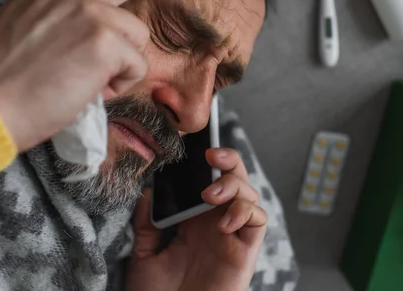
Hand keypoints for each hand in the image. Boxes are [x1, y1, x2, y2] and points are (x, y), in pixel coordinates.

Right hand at [0, 0, 194, 149]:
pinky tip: (86, 89)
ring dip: (120, 65)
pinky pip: (136, 66)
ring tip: (82, 80)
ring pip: (136, 35)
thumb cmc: (0, 78)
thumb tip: (90, 27)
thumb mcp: (25, 25)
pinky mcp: (104, 40)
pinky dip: (118, 85)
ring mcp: (90, 11)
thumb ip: (62, 15)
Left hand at [126, 148, 266, 290]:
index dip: (210, 161)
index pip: (209, 180)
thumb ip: (147, 222)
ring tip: (210, 196)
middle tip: (211, 159)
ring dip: (235, 187)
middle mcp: (216, 222)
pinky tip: (225, 222)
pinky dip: (247, 213)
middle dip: (229, 162)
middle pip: (235, 179)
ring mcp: (233, 234)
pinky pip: (258, 222)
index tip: (197, 148)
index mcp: (194, 219)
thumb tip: (147, 191)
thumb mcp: (143, 254)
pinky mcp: (245, 251)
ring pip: (250, 195)